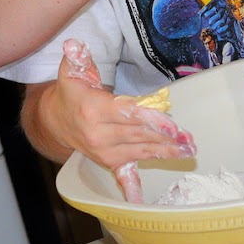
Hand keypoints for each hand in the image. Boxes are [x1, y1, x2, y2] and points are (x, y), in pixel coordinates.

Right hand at [45, 40, 194, 201]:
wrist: (54, 121)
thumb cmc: (70, 93)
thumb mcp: (71, 72)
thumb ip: (77, 57)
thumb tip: (74, 42)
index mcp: (95, 111)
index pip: (128, 115)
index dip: (151, 120)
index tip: (172, 125)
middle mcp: (100, 135)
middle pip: (139, 135)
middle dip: (166, 138)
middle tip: (190, 139)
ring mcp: (105, 152)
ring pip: (141, 151)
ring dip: (166, 153)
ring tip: (189, 152)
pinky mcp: (109, 162)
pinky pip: (123, 176)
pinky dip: (133, 189)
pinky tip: (142, 201)